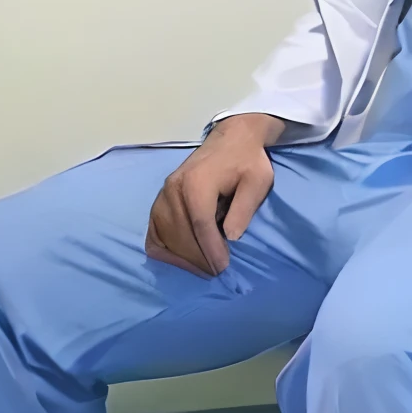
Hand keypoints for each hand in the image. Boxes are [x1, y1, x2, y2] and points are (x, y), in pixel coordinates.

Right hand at [145, 113, 284, 275]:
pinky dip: (165, 249)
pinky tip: (181, 258)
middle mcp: (173, 188)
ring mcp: (163, 194)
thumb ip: (244, 208)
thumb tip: (230, 237)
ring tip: (203, 267)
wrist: (231, 139)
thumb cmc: (247, 161)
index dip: (210, 251)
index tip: (222, 268)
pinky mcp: (159, 200)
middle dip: (198, 259)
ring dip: (183, 257)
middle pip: (180, 235)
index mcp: (197, 183)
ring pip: (164, 236)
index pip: (200, 225)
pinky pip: (153, 232)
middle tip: (216, 272)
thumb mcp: (258, 181)